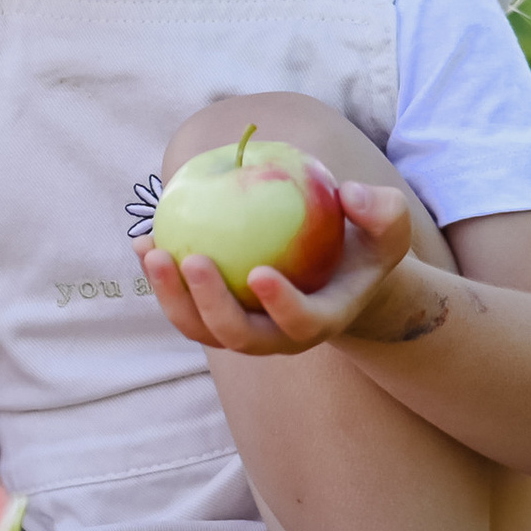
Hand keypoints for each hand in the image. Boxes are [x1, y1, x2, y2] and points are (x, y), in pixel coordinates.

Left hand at [139, 179, 416, 355]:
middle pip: (237, 337)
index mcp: (321, 320)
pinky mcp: (212, 319)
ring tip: (152, 250)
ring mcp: (240, 332)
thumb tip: (348, 192)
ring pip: (198, 328)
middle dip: (210, 304)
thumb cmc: (362, 245)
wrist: (333, 274)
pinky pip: (180, 304)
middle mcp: (277, 337)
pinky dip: (160, 278)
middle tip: (193, 259)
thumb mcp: (388, 226)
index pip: (301, 323)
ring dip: (171, 295)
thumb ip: (381, 211)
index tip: (260, 272)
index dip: (281, 305)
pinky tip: (143, 241)